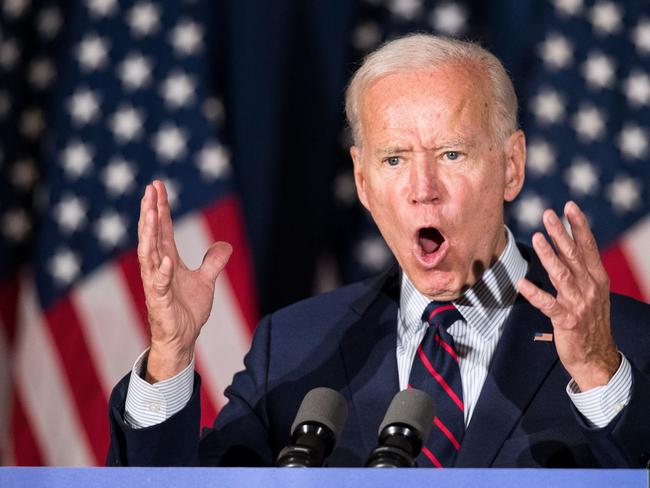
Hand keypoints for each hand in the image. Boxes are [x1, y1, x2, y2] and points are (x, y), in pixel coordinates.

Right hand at [138, 180, 231, 382]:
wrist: (183, 339)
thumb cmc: (187, 310)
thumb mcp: (205, 282)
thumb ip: (213, 262)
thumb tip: (225, 245)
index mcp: (167, 260)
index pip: (162, 229)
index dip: (160, 207)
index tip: (157, 186)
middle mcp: (158, 268)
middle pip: (152, 235)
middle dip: (150, 211)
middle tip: (150, 188)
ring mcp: (156, 284)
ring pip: (149, 254)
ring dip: (149, 233)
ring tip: (150, 212)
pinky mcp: (160, 302)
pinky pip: (160, 285)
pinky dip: (163, 272)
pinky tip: (167, 259)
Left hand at [518, 201, 619, 391]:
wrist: (597, 357)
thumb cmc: (589, 321)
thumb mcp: (591, 292)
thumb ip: (580, 270)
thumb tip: (566, 246)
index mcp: (597, 279)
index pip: (588, 247)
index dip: (578, 226)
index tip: (569, 207)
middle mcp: (590, 288)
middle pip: (573, 255)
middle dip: (560, 233)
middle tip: (547, 214)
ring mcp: (579, 304)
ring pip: (561, 275)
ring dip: (548, 255)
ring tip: (537, 237)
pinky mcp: (566, 321)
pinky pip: (548, 304)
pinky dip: (535, 293)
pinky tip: (522, 283)